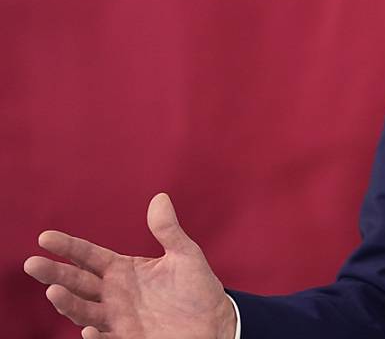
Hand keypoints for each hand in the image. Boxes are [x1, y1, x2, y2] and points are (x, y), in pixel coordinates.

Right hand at [24, 193, 236, 338]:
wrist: (214, 322)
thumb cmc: (197, 288)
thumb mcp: (185, 254)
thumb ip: (168, 230)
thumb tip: (160, 198)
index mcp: (123, 270)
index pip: (89, 256)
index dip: (68, 247)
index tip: (45, 238)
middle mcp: (114, 294)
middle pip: (77, 282)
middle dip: (54, 274)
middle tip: (33, 264)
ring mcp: (118, 318)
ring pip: (84, 310)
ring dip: (68, 303)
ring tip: (54, 293)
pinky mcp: (128, 338)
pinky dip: (96, 336)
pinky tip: (89, 329)